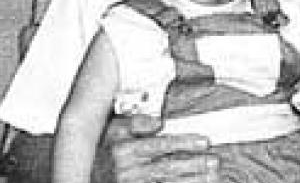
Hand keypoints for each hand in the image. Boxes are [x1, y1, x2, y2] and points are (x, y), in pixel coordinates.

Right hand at [102, 115, 218, 182]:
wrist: (86, 173)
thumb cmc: (106, 148)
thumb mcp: (115, 130)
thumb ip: (136, 122)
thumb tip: (158, 122)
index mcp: (125, 150)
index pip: (160, 146)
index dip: (184, 143)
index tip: (204, 141)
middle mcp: (129, 170)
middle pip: (168, 168)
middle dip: (194, 165)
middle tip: (214, 161)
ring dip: (192, 180)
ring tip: (211, 175)